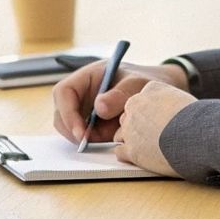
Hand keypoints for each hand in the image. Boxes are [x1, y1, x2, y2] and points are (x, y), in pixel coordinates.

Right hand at [51, 60, 186, 144]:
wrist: (158, 92)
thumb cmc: (146, 81)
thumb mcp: (138, 84)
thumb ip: (121, 94)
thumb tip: (99, 108)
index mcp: (88, 76)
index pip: (64, 92)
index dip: (67, 113)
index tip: (81, 132)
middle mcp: (82, 93)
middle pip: (61, 112)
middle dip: (71, 129)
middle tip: (88, 142)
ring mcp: (85, 108)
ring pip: (70, 127)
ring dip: (82, 137)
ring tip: (108, 135)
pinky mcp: (92, 124)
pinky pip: (84, 135)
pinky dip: (92, 141)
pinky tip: (110, 137)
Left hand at [114, 80, 195, 176]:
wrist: (200, 135)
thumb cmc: (200, 120)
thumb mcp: (186, 101)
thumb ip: (171, 105)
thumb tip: (172, 118)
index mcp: (152, 89)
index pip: (141, 100)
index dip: (149, 114)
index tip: (160, 122)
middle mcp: (136, 105)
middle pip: (128, 116)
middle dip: (138, 127)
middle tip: (155, 137)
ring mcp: (131, 128)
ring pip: (121, 134)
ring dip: (132, 142)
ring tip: (151, 149)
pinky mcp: (131, 149)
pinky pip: (120, 151)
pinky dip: (129, 156)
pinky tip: (144, 157)